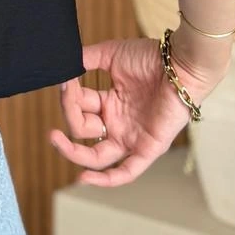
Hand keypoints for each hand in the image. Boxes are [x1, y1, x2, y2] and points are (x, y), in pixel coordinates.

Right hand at [48, 36, 221, 187]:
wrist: (180, 64)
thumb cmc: (152, 57)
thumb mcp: (111, 55)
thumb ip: (86, 59)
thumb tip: (63, 66)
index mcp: (110, 103)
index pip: (78, 108)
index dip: (68, 96)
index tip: (65, 79)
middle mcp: (118, 123)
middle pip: (82, 131)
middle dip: (68, 115)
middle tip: (66, 94)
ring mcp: (131, 137)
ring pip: (96, 157)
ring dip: (72, 152)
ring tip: (55, 138)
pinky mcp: (147, 148)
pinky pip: (126, 172)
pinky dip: (105, 179)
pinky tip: (84, 177)